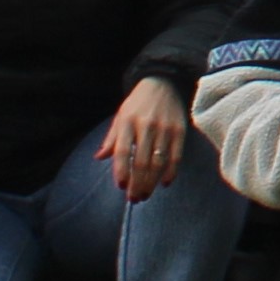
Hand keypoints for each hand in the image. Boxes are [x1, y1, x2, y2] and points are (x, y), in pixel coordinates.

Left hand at [104, 79, 194, 195]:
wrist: (164, 82)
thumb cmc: (138, 103)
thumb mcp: (120, 116)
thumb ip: (112, 138)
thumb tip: (99, 157)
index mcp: (128, 122)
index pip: (123, 151)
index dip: (121, 171)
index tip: (121, 186)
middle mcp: (146, 125)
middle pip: (142, 161)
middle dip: (137, 183)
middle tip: (134, 198)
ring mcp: (165, 128)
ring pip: (158, 162)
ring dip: (151, 182)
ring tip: (145, 194)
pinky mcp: (180, 130)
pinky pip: (176, 156)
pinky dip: (171, 172)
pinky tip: (165, 183)